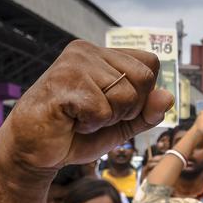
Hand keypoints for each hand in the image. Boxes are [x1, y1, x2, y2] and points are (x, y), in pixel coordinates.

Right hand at [0, 41, 172, 179]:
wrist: (34, 150)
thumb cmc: (77, 133)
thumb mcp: (122, 124)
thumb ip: (147, 112)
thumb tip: (168, 96)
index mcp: (102, 55)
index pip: (150, 64)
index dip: (143, 94)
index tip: (114, 105)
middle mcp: (87, 51)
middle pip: (144, 79)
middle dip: (128, 108)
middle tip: (97, 113)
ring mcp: (73, 64)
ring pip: (126, 96)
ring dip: (107, 118)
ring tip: (81, 117)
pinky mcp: (62, 83)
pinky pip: (103, 110)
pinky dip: (91, 125)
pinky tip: (71, 121)